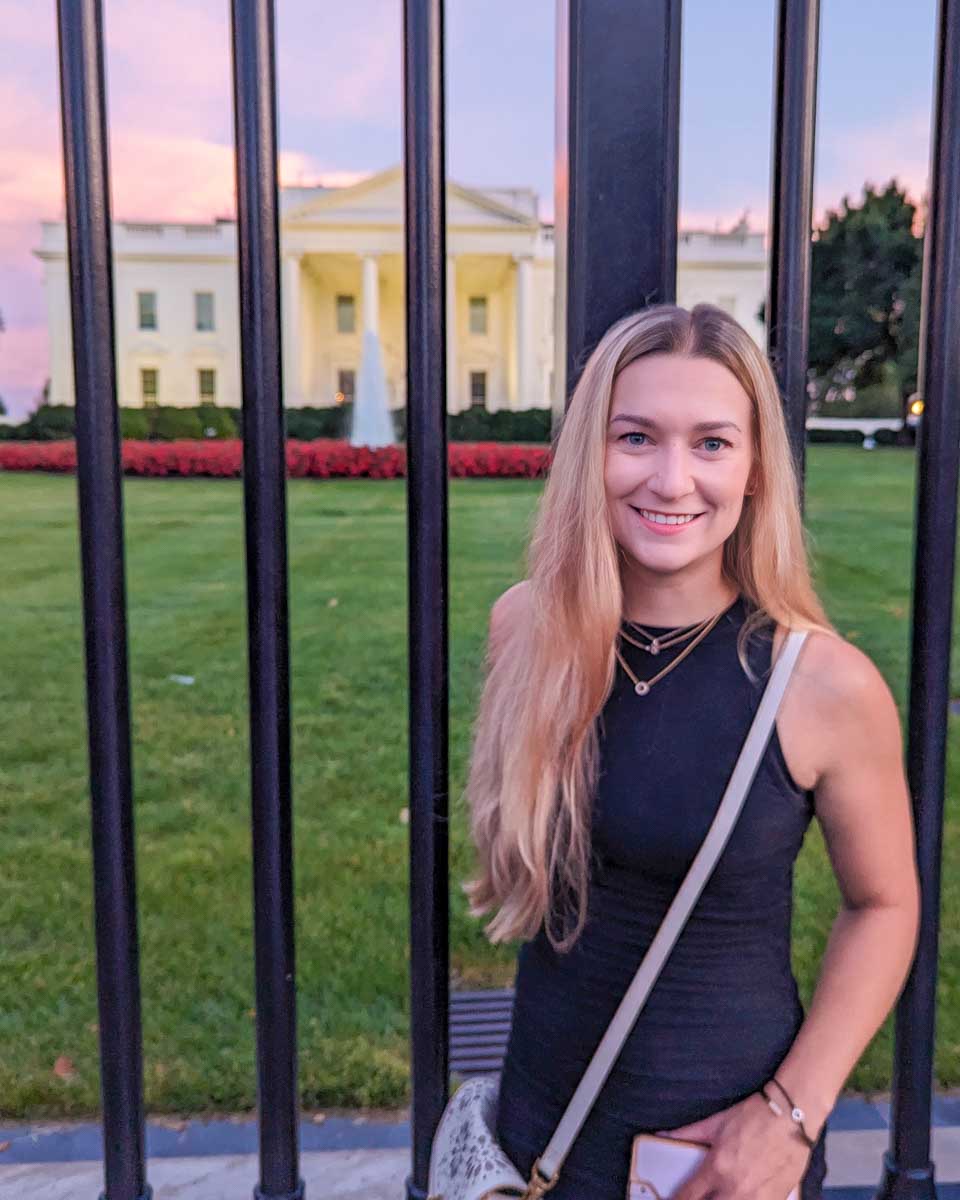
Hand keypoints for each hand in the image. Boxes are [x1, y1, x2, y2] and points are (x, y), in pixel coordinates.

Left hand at [657, 1091, 812, 1199]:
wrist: (791, 1117)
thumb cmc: (754, 1117)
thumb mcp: (715, 1123)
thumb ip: (687, 1134)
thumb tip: (663, 1136)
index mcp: (717, 1169)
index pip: (687, 1197)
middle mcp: (735, 1189)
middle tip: (698, 1195)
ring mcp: (757, 1199)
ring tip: (720, 1193)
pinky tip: (741, 1194)